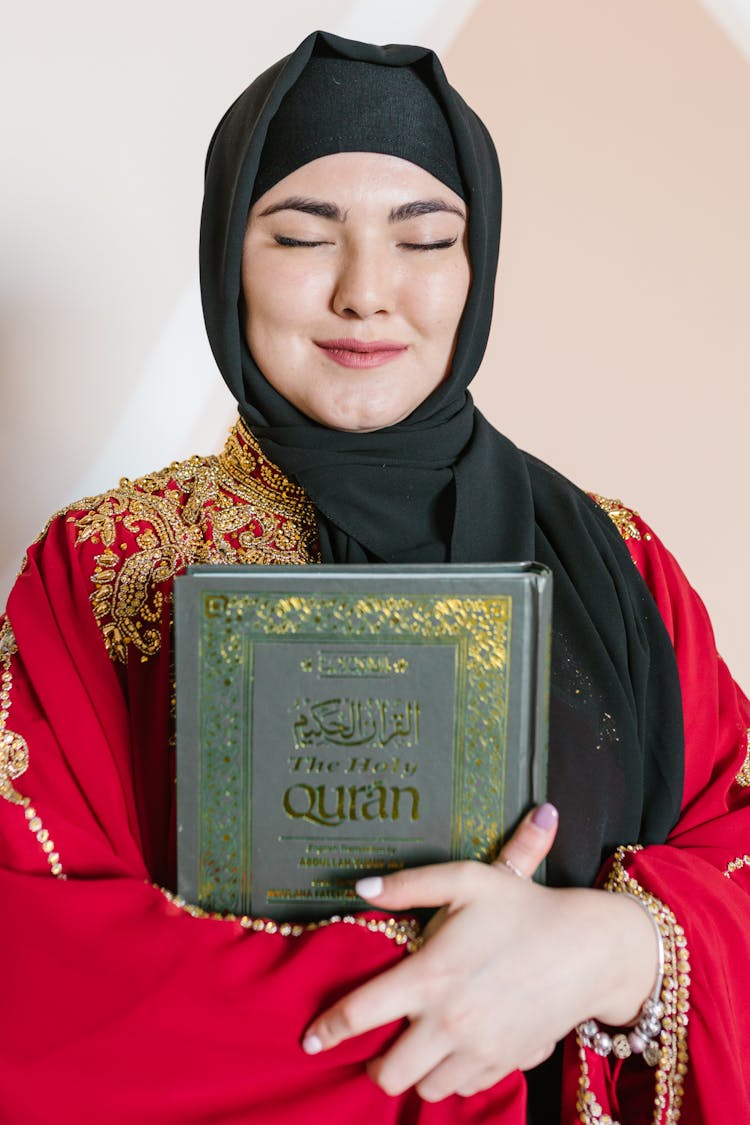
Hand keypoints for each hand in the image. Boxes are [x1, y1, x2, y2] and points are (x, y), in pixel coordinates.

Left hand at [301, 805, 658, 1101]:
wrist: (588, 949)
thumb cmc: (524, 908)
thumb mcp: (467, 879)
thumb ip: (409, 884)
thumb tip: (360, 887)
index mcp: (429, 976)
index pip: (360, 1014)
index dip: (328, 1030)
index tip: (309, 1040)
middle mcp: (448, 1022)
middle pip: (388, 1072)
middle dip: (374, 1065)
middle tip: (376, 1047)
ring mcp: (478, 1050)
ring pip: (426, 1088)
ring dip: (416, 1071)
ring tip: (420, 1045)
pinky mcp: (505, 1064)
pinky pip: (465, 1087)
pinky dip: (454, 1076)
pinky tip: (459, 1047)